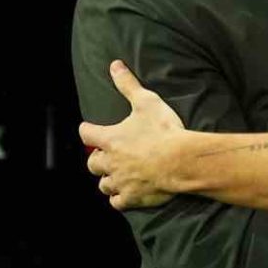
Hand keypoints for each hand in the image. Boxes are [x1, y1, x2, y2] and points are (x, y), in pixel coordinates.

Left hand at [78, 61, 183, 209]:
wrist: (180, 161)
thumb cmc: (163, 130)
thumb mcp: (146, 101)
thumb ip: (128, 84)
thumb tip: (114, 65)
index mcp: (110, 139)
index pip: (86, 134)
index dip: (87, 130)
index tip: (89, 129)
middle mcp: (110, 162)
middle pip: (93, 164)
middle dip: (97, 160)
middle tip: (106, 155)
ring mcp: (120, 182)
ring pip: (104, 185)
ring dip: (107, 180)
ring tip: (115, 176)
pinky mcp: (132, 197)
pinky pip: (117, 202)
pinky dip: (119, 198)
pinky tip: (125, 194)